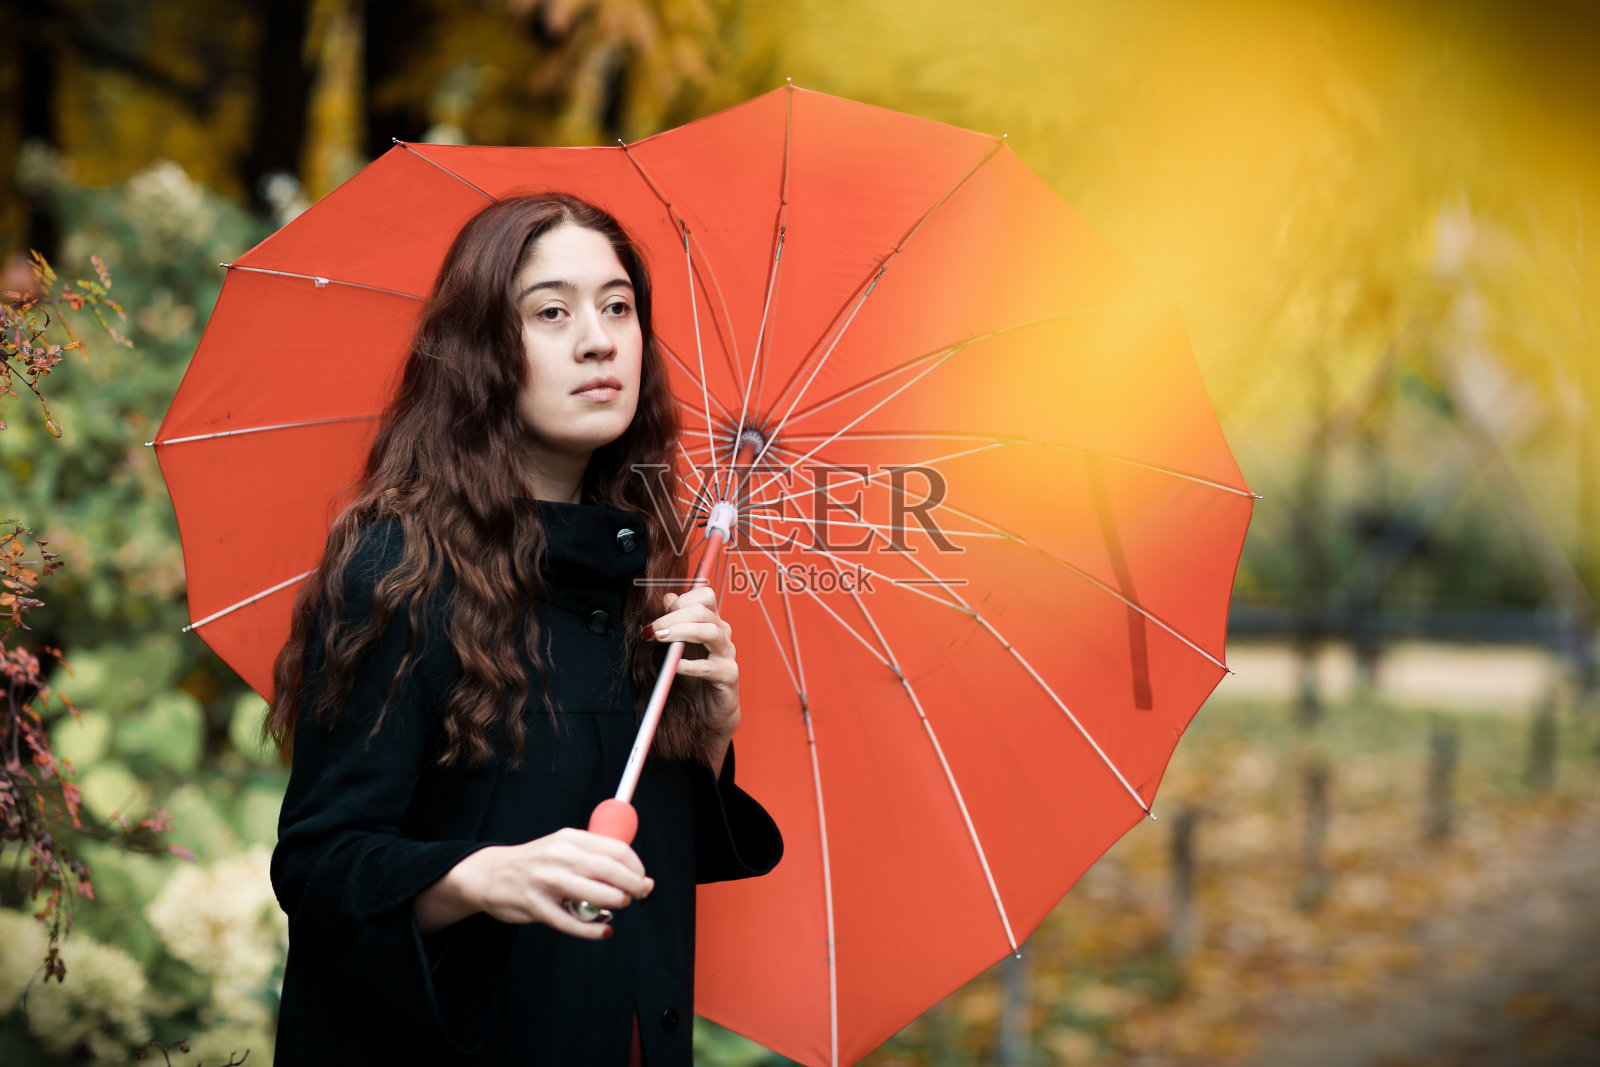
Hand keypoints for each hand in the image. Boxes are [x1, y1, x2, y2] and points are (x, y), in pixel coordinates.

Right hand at [416, 828, 652, 938]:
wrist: (490, 873)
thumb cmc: (535, 863)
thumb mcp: (562, 846)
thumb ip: (593, 856)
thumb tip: (634, 873)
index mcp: (569, 838)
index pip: (615, 849)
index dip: (636, 866)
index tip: (643, 878)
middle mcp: (558, 855)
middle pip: (609, 869)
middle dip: (632, 885)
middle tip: (639, 894)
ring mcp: (545, 881)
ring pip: (593, 894)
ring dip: (615, 902)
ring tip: (620, 906)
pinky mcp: (535, 906)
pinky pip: (571, 922)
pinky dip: (592, 930)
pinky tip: (604, 930)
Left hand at [647, 587, 739, 742]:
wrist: (708, 710)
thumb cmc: (693, 676)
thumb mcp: (679, 647)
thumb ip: (674, 621)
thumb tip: (667, 596)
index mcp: (712, 622)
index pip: (706, 596)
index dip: (682, 599)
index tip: (660, 612)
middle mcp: (722, 634)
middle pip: (703, 611)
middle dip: (674, 616)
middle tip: (652, 628)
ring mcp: (727, 654)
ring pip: (710, 632)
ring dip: (682, 632)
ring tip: (660, 638)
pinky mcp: (728, 675)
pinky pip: (709, 667)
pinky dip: (690, 665)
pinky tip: (675, 666)